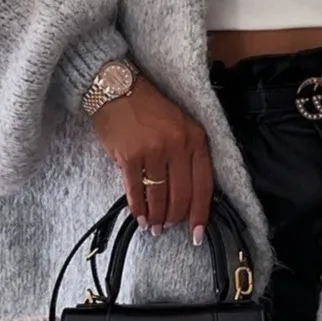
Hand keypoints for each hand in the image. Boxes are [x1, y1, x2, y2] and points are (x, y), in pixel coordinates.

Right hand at [92, 76, 213, 243]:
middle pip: (182, 194)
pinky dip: (137, 208)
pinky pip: (135, 191)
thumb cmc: (148, 107)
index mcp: (195, 136)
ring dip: (156, 216)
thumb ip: (187, 154)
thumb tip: (187, 193)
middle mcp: (178, 144)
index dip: (200, 213)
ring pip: (159, 196)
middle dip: (175, 217)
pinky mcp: (130, 156)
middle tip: (168, 227)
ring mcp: (154, 150)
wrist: (117, 88)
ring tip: (153, 226)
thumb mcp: (179, 123)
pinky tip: (138, 216)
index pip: (204, 184)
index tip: (197, 233)